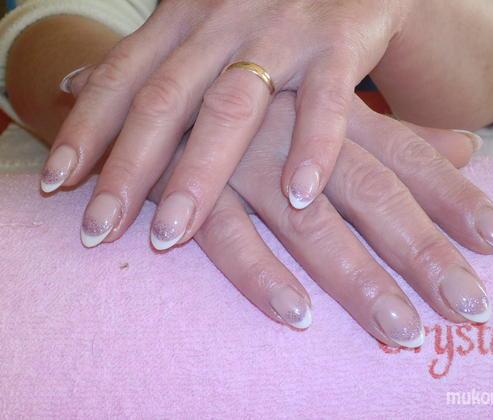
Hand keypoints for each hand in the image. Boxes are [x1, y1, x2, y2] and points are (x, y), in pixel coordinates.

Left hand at [41, 0, 414, 249]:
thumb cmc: (266, 14)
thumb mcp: (195, 26)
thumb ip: (141, 60)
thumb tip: (71, 83)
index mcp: (182, 18)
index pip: (121, 77)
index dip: (84, 131)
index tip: (57, 187)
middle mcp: (222, 22)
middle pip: (163, 101)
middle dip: (127, 170)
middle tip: (99, 231)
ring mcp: (280, 30)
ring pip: (230, 106)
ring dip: (198, 175)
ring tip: (171, 236)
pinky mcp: (337, 43)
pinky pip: (323, 101)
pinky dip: (311, 148)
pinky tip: (298, 197)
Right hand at [147, 92, 492, 346]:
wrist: (151, 87)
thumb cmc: (248, 107)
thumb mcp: (323, 108)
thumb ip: (394, 133)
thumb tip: (465, 146)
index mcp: (332, 115)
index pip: (407, 158)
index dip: (455, 199)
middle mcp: (296, 137)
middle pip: (373, 195)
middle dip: (422, 251)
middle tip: (466, 305)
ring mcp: (245, 164)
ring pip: (310, 223)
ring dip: (354, 277)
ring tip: (399, 327)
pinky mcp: (192, 190)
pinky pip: (229, 237)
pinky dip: (261, 275)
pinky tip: (297, 315)